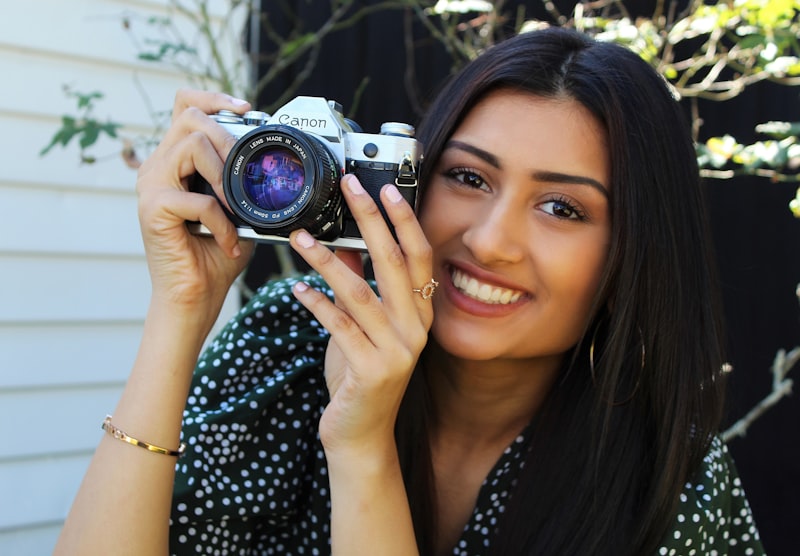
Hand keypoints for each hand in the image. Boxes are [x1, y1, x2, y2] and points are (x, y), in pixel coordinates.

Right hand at [136, 89, 253, 321]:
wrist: (196, 297)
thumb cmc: (215, 257)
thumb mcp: (239, 211)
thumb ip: (244, 184)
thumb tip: (273, 165)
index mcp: (175, 162)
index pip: (185, 105)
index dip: (214, 98)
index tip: (246, 109)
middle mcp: (157, 167)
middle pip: (189, 117)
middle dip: (227, 137)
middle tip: (245, 174)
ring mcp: (151, 186)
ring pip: (191, 145)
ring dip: (224, 176)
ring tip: (236, 208)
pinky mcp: (153, 209)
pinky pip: (198, 199)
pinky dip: (222, 221)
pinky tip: (229, 241)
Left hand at [289, 175, 433, 456]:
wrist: (361, 435)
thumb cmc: (359, 377)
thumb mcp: (361, 327)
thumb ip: (358, 288)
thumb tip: (343, 244)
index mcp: (419, 315)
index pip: (418, 257)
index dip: (404, 221)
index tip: (386, 188)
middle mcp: (415, 330)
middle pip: (394, 263)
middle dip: (370, 220)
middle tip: (349, 188)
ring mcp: (397, 351)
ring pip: (361, 292)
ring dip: (327, 261)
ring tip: (300, 237)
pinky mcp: (373, 371)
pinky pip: (340, 327)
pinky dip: (317, 304)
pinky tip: (296, 288)